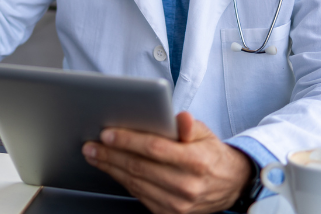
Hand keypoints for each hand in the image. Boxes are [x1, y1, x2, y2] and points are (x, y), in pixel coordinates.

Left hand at [82, 112, 253, 213]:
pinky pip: (139, 195)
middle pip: (139, 168)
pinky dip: (122, 181)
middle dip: (110, 155)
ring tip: (95, 155)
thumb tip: (179, 117)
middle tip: (91, 145)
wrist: (229, 185)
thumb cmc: (210, 154)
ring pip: (135, 183)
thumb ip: (189, 125)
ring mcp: (178, 204)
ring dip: (110, 168)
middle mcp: (187, 185)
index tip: (107, 134)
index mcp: (197, 162)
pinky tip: (112, 169)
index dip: (128, 141)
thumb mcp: (205, 134)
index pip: (154, 149)